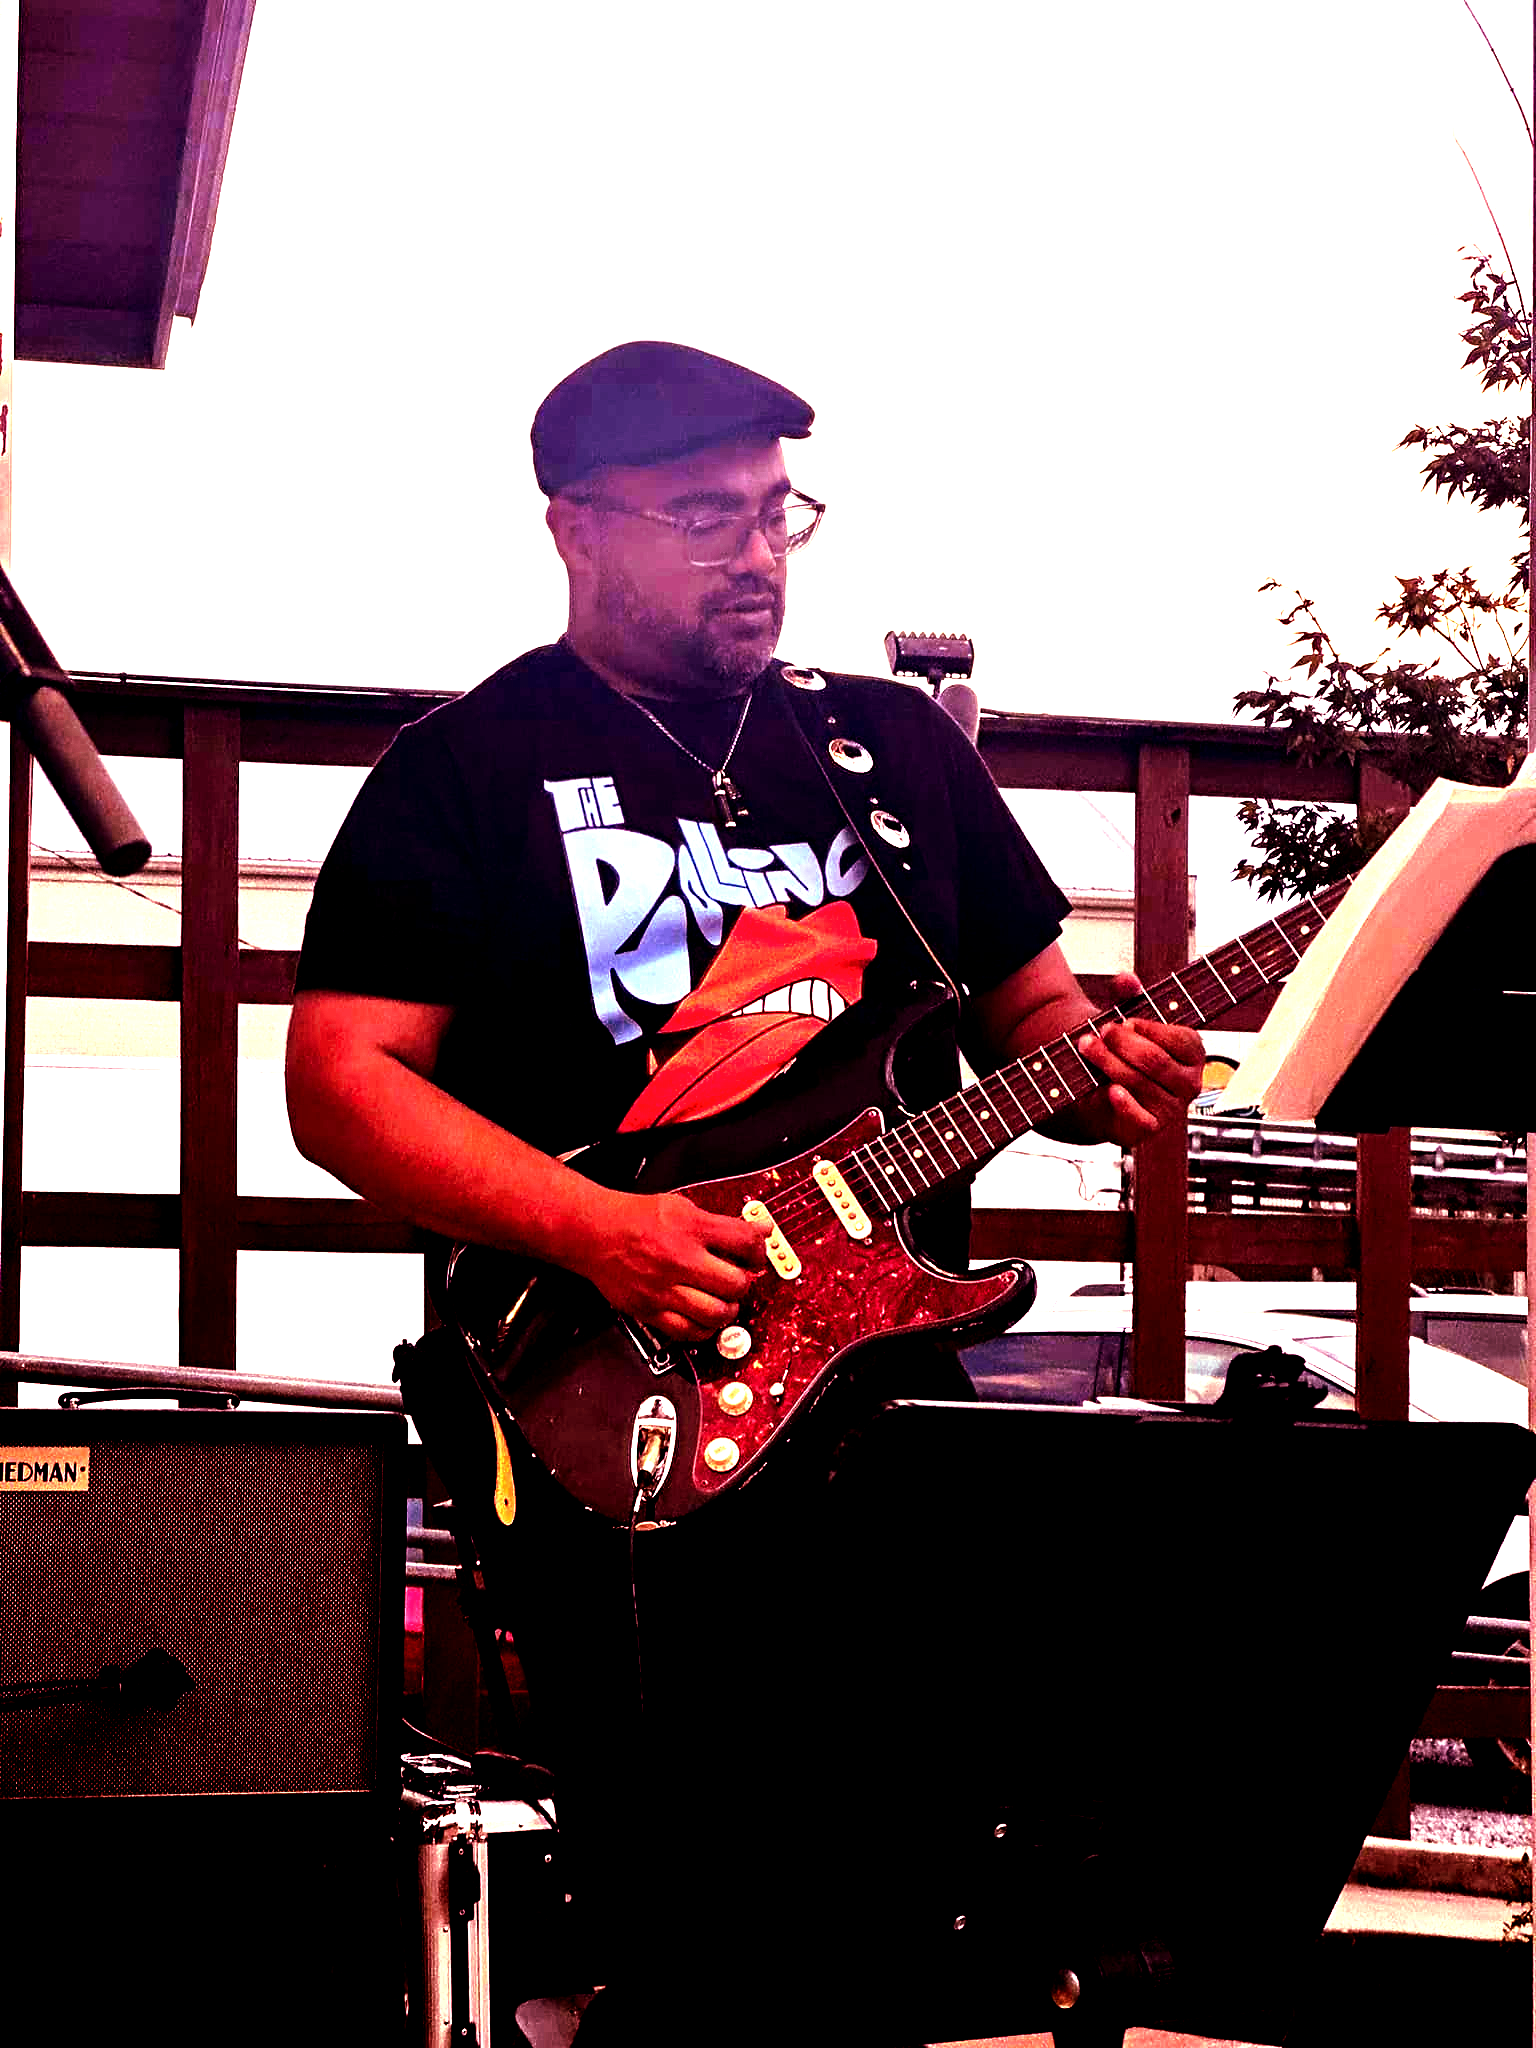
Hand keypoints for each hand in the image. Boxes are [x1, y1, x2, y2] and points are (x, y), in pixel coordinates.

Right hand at [571, 1189, 771, 1342]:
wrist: (594, 1232)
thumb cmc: (635, 1218)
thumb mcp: (681, 1206)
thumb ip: (720, 1222)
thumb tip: (758, 1232)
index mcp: (690, 1227)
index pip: (744, 1242)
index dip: (759, 1251)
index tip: (755, 1256)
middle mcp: (679, 1258)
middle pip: (735, 1283)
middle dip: (743, 1283)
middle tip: (738, 1281)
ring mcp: (663, 1287)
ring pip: (715, 1313)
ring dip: (728, 1310)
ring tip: (723, 1302)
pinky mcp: (649, 1309)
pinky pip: (687, 1332)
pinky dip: (703, 1329)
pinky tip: (703, 1318)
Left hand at [1075, 972, 1203, 1146]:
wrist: (1103, 1091)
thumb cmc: (1124, 1050)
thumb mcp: (1127, 1019)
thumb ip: (1128, 995)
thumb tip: (1127, 980)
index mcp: (1193, 1052)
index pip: (1178, 1039)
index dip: (1148, 1028)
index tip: (1125, 1020)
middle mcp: (1190, 1082)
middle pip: (1154, 1060)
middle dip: (1122, 1043)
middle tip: (1100, 1031)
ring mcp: (1173, 1108)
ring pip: (1139, 1083)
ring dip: (1108, 1063)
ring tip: (1086, 1046)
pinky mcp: (1152, 1128)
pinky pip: (1141, 1118)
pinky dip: (1124, 1104)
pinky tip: (1110, 1090)